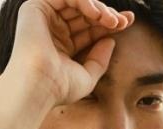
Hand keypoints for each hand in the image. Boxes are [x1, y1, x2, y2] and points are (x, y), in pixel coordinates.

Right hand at [9, 0, 135, 106]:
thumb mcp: (87, 75)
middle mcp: (53, 29)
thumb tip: (111, 40)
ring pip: (76, 2)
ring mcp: (44, 17)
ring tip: (112, 20)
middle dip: (107, 14)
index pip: (89, 27)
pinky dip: (83, 1)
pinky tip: (96, 14)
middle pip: (85, 13)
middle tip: (123, 21)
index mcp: (63, 45)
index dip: (108, 23)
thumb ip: (100, 59)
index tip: (127, 23)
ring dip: (98, 8)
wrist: (39, 86)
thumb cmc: (59, 87)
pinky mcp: (35, 7)